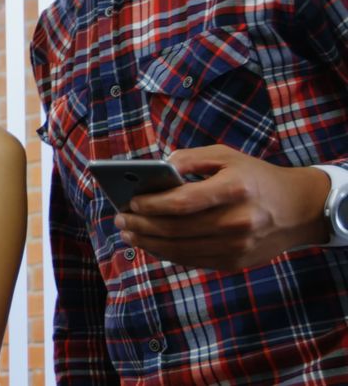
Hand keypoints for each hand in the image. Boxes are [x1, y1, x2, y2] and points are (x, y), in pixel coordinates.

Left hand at [114, 145, 330, 269]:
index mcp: (235, 188)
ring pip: (181, 249)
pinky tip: (150, 244)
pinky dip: (166, 253)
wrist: (299, 210)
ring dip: (148, 243)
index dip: (152, 204)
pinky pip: (192, 260)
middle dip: (142, 225)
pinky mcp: (235, 262)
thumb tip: (157, 169)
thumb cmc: (255, 177)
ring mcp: (237, 246)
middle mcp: (238, 220)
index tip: (129, 201)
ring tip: (127, 233)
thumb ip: (191, 158)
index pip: (183, 201)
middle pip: (177, 228)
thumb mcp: (227, 156)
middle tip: (119, 220)